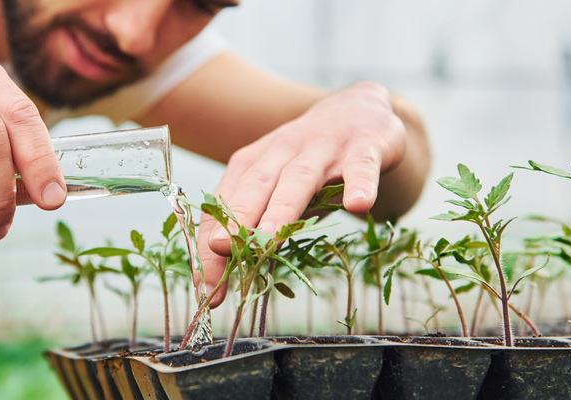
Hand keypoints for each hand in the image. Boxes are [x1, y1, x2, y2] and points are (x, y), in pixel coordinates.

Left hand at [195, 81, 407, 306]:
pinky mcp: (364, 145)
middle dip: (236, 223)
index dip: (211, 245)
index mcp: (252, 165)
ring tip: (270, 239)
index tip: (205, 285)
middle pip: (254, 188)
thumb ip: (257, 225)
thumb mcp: (276, 189)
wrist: (360, 111)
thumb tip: (229, 272)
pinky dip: (360, 183)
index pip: (223, 208)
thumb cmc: (309, 162)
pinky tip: (359, 205)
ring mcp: (322, 148)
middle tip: (221, 253)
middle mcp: (281, 152)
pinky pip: (361, 166)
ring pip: (298, 178)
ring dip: (282, 209)